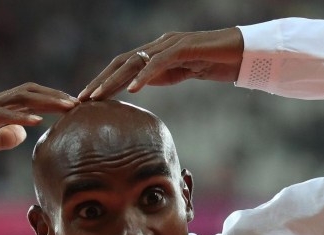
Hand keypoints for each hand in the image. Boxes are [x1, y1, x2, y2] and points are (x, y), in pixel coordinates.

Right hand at [0, 84, 78, 179]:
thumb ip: (2, 139)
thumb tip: (22, 132)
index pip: (28, 98)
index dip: (51, 100)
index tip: (74, 108)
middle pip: (27, 92)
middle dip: (55, 96)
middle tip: (79, 103)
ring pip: (17, 98)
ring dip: (45, 101)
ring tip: (66, 107)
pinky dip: (19, 116)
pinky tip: (37, 121)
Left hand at [78, 28, 243, 100]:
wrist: (242, 52)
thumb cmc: (214, 63)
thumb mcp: (181, 73)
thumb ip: (161, 76)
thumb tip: (141, 86)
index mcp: (155, 53)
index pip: (123, 67)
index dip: (104, 82)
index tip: (88, 100)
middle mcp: (158, 45)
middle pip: (121, 62)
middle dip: (100, 81)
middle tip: (81, 100)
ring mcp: (169, 44)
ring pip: (134, 61)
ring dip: (113, 80)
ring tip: (98, 97)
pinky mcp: (183, 48)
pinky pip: (159, 63)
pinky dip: (144, 76)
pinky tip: (133, 90)